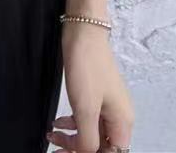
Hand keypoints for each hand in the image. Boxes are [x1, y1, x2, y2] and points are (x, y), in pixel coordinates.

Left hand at [46, 22, 133, 152]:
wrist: (83, 33)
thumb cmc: (87, 68)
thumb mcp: (85, 108)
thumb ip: (88, 138)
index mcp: (122, 123)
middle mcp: (119, 117)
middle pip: (102, 146)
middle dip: (79, 151)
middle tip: (56, 151)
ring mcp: (107, 105)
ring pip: (92, 133)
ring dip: (73, 139)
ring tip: (53, 136)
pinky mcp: (95, 95)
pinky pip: (87, 118)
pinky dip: (73, 123)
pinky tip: (58, 122)